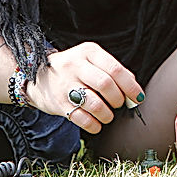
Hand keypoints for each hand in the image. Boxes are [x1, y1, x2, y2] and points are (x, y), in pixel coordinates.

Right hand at [25, 43, 143, 134]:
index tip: (138, 97)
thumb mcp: (90, 59)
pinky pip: (82, 119)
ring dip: (107, 114)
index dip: (130, 86)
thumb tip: (134, 90)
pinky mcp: (59, 104)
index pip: (115, 69)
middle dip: (118, 99)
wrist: (39, 77)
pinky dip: (94, 125)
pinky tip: (96, 124)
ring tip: (107, 115)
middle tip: (119, 104)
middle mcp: (76, 66)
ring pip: (95, 104)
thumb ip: (112, 71)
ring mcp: (65, 85)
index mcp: (88, 52)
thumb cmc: (73, 69)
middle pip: (106, 85)